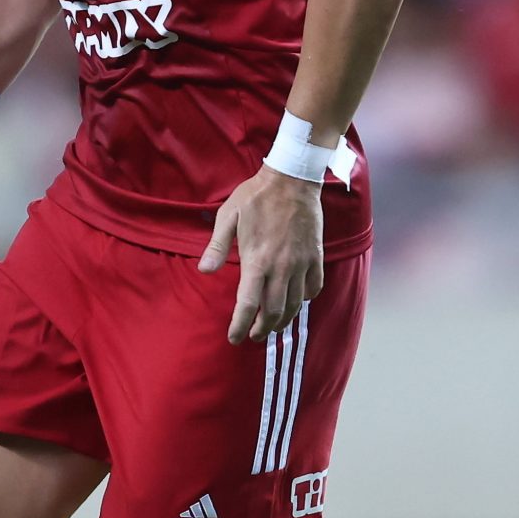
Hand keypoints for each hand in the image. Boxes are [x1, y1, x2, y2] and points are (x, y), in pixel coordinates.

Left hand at [199, 167, 323, 343]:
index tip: (234, 339)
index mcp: (257, 260)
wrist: (292, 178)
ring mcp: (300, 263)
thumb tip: (203, 271)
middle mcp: (281, 267)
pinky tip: (297, 300)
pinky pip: (314, 287)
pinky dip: (305, 299)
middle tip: (253, 336)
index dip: (239, 326)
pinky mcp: (315, 257)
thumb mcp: (228, 216)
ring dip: (282, 320)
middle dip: (262, 330)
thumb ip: (217, 247)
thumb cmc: (255, 196)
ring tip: (272, 326)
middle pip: (273, 312)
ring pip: (294, 304)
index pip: (248, 304)